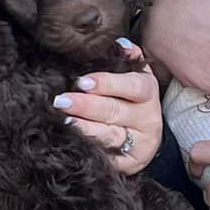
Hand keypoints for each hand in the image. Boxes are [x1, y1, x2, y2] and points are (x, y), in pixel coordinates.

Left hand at [56, 39, 164, 175]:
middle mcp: (148, 119)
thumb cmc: (131, 101)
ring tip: (64, 122)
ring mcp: (140, 144)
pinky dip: (91, 152)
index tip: (81, 82)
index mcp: (148, 94)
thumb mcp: (135, 78)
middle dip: (86, 106)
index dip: (107, 83)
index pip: (132, 86)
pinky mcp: (130, 165)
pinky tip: (74, 144)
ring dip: (85, 129)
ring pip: (111, 137)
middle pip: (116, 111)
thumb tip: (118, 45)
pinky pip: (109, 160)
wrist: (144, 137)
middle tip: (61, 101)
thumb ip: (127, 61)